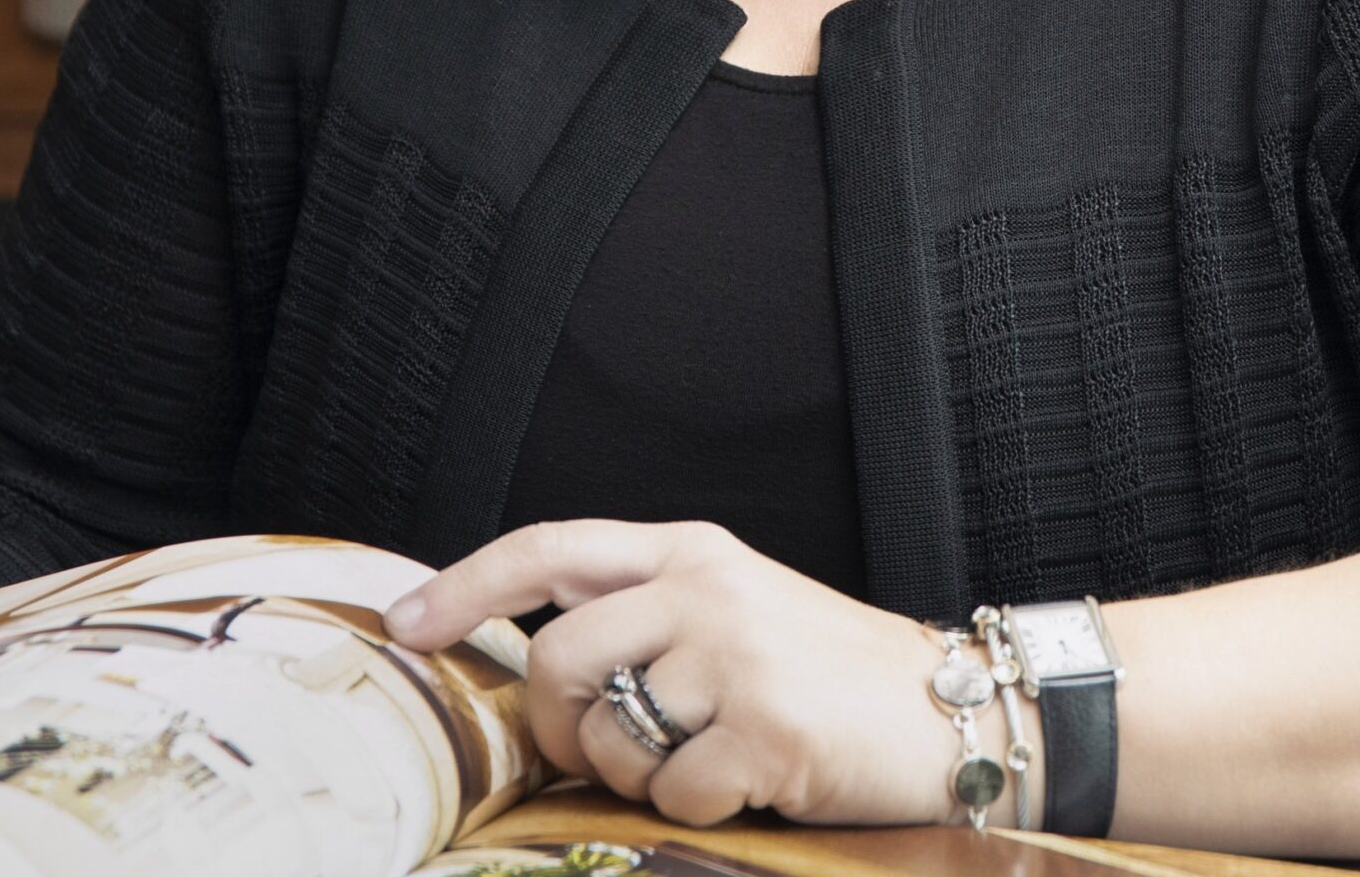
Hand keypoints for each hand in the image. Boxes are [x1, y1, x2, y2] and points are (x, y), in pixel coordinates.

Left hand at [380, 517, 960, 826]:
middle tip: (594, 751)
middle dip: (555, 725)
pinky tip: (747, 787)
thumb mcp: (737, 609)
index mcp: (692, 550)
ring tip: (704, 761)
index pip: (552, 547)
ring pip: (611, 736)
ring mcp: (736, 655)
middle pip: (559, 658)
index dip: (469, 585)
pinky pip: (674, 795)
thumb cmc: (830, 672)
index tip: (407, 622)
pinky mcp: (766, 728)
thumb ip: (648, 617)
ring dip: (639, 775)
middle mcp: (707, 587)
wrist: (951, 708)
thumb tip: (541, 669)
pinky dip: (696, 812)